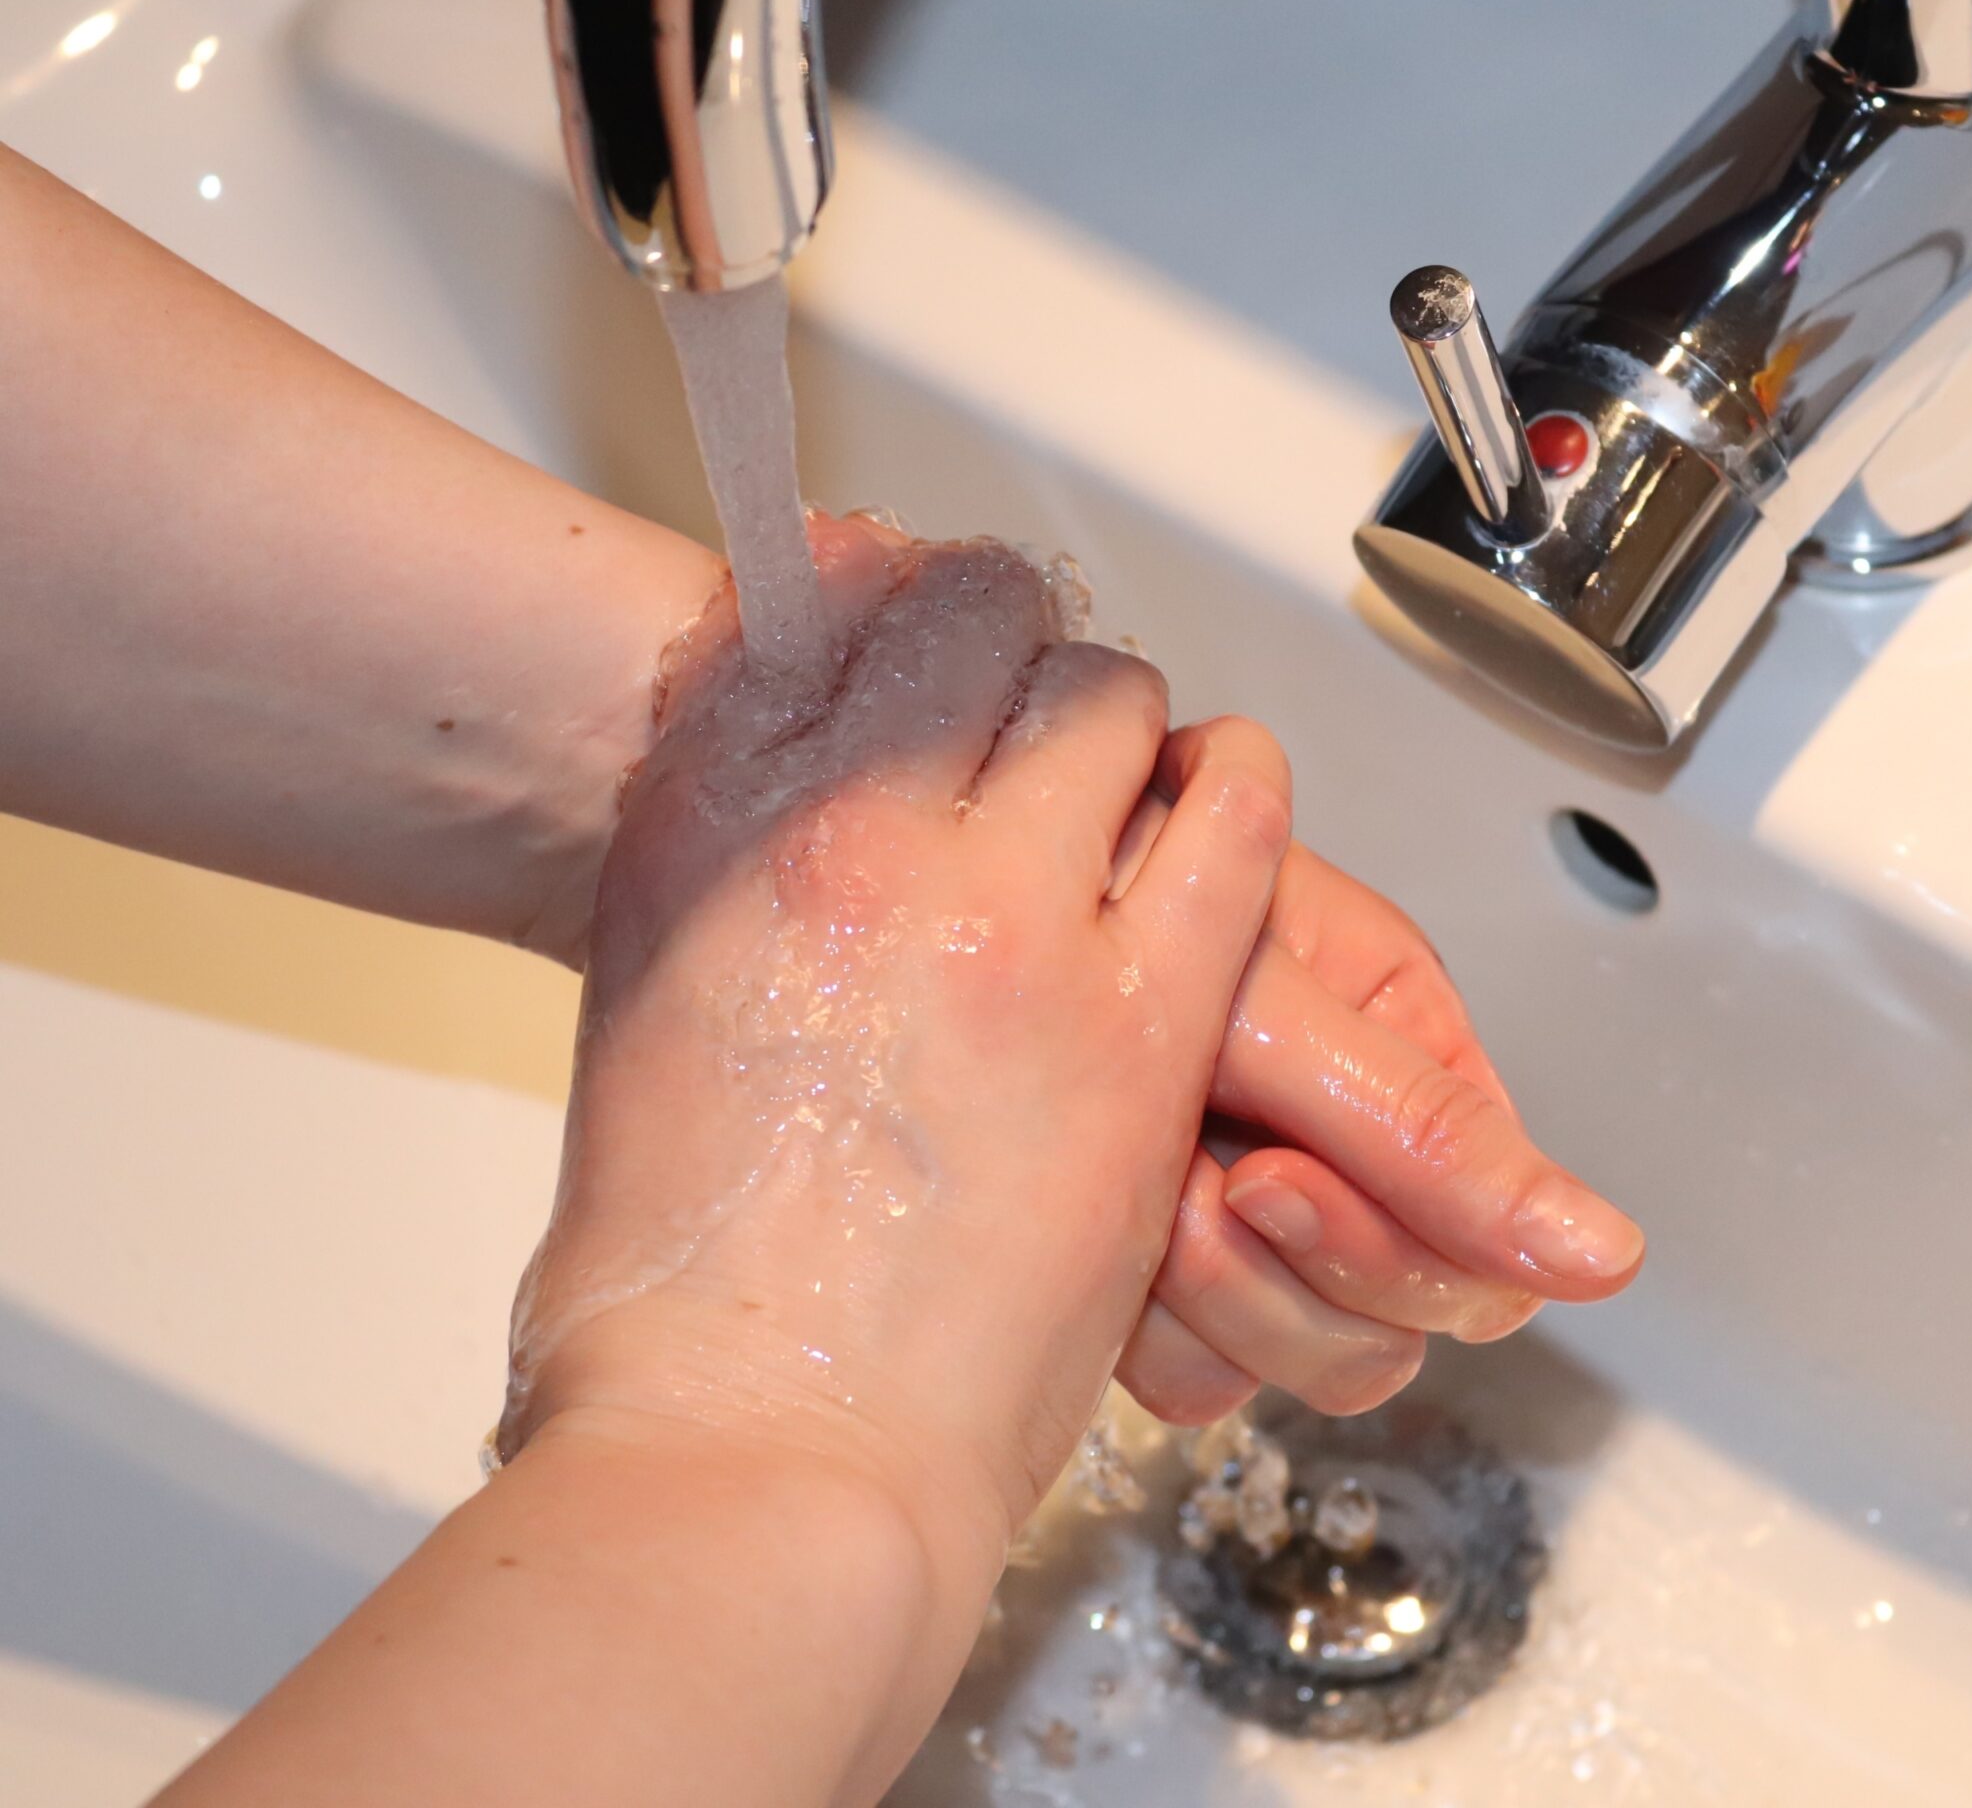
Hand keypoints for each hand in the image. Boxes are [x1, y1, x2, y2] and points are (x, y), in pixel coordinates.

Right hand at [501, 516, 1291, 1536]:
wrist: (757, 1451)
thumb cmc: (679, 1299)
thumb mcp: (651, 1033)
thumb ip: (720, 889)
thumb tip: (792, 817)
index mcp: (705, 826)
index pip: (829, 604)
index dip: (906, 618)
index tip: (937, 653)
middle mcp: (849, 834)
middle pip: (987, 635)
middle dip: (1023, 675)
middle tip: (1041, 751)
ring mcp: (1001, 916)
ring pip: (1113, 705)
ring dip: (1129, 738)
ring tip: (1131, 799)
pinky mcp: (1138, 1015)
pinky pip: (1234, 821)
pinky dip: (1235, 803)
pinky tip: (1221, 835)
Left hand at [1117, 843, 1643, 1423]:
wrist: (979, 887)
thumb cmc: (1115, 884)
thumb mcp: (1279, 1010)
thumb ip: (1435, 1140)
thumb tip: (1608, 1256)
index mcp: (1413, 1068)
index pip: (1482, 1259)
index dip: (1381, 1248)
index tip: (1279, 1181)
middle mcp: (1350, 1150)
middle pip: (1391, 1327)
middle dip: (1283, 1268)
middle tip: (1207, 1175)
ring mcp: (1260, 1220)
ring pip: (1291, 1359)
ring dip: (1201, 1288)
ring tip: (1136, 1175)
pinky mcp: (1173, 1276)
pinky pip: (1192, 1376)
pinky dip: (1137, 1317)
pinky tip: (1089, 1219)